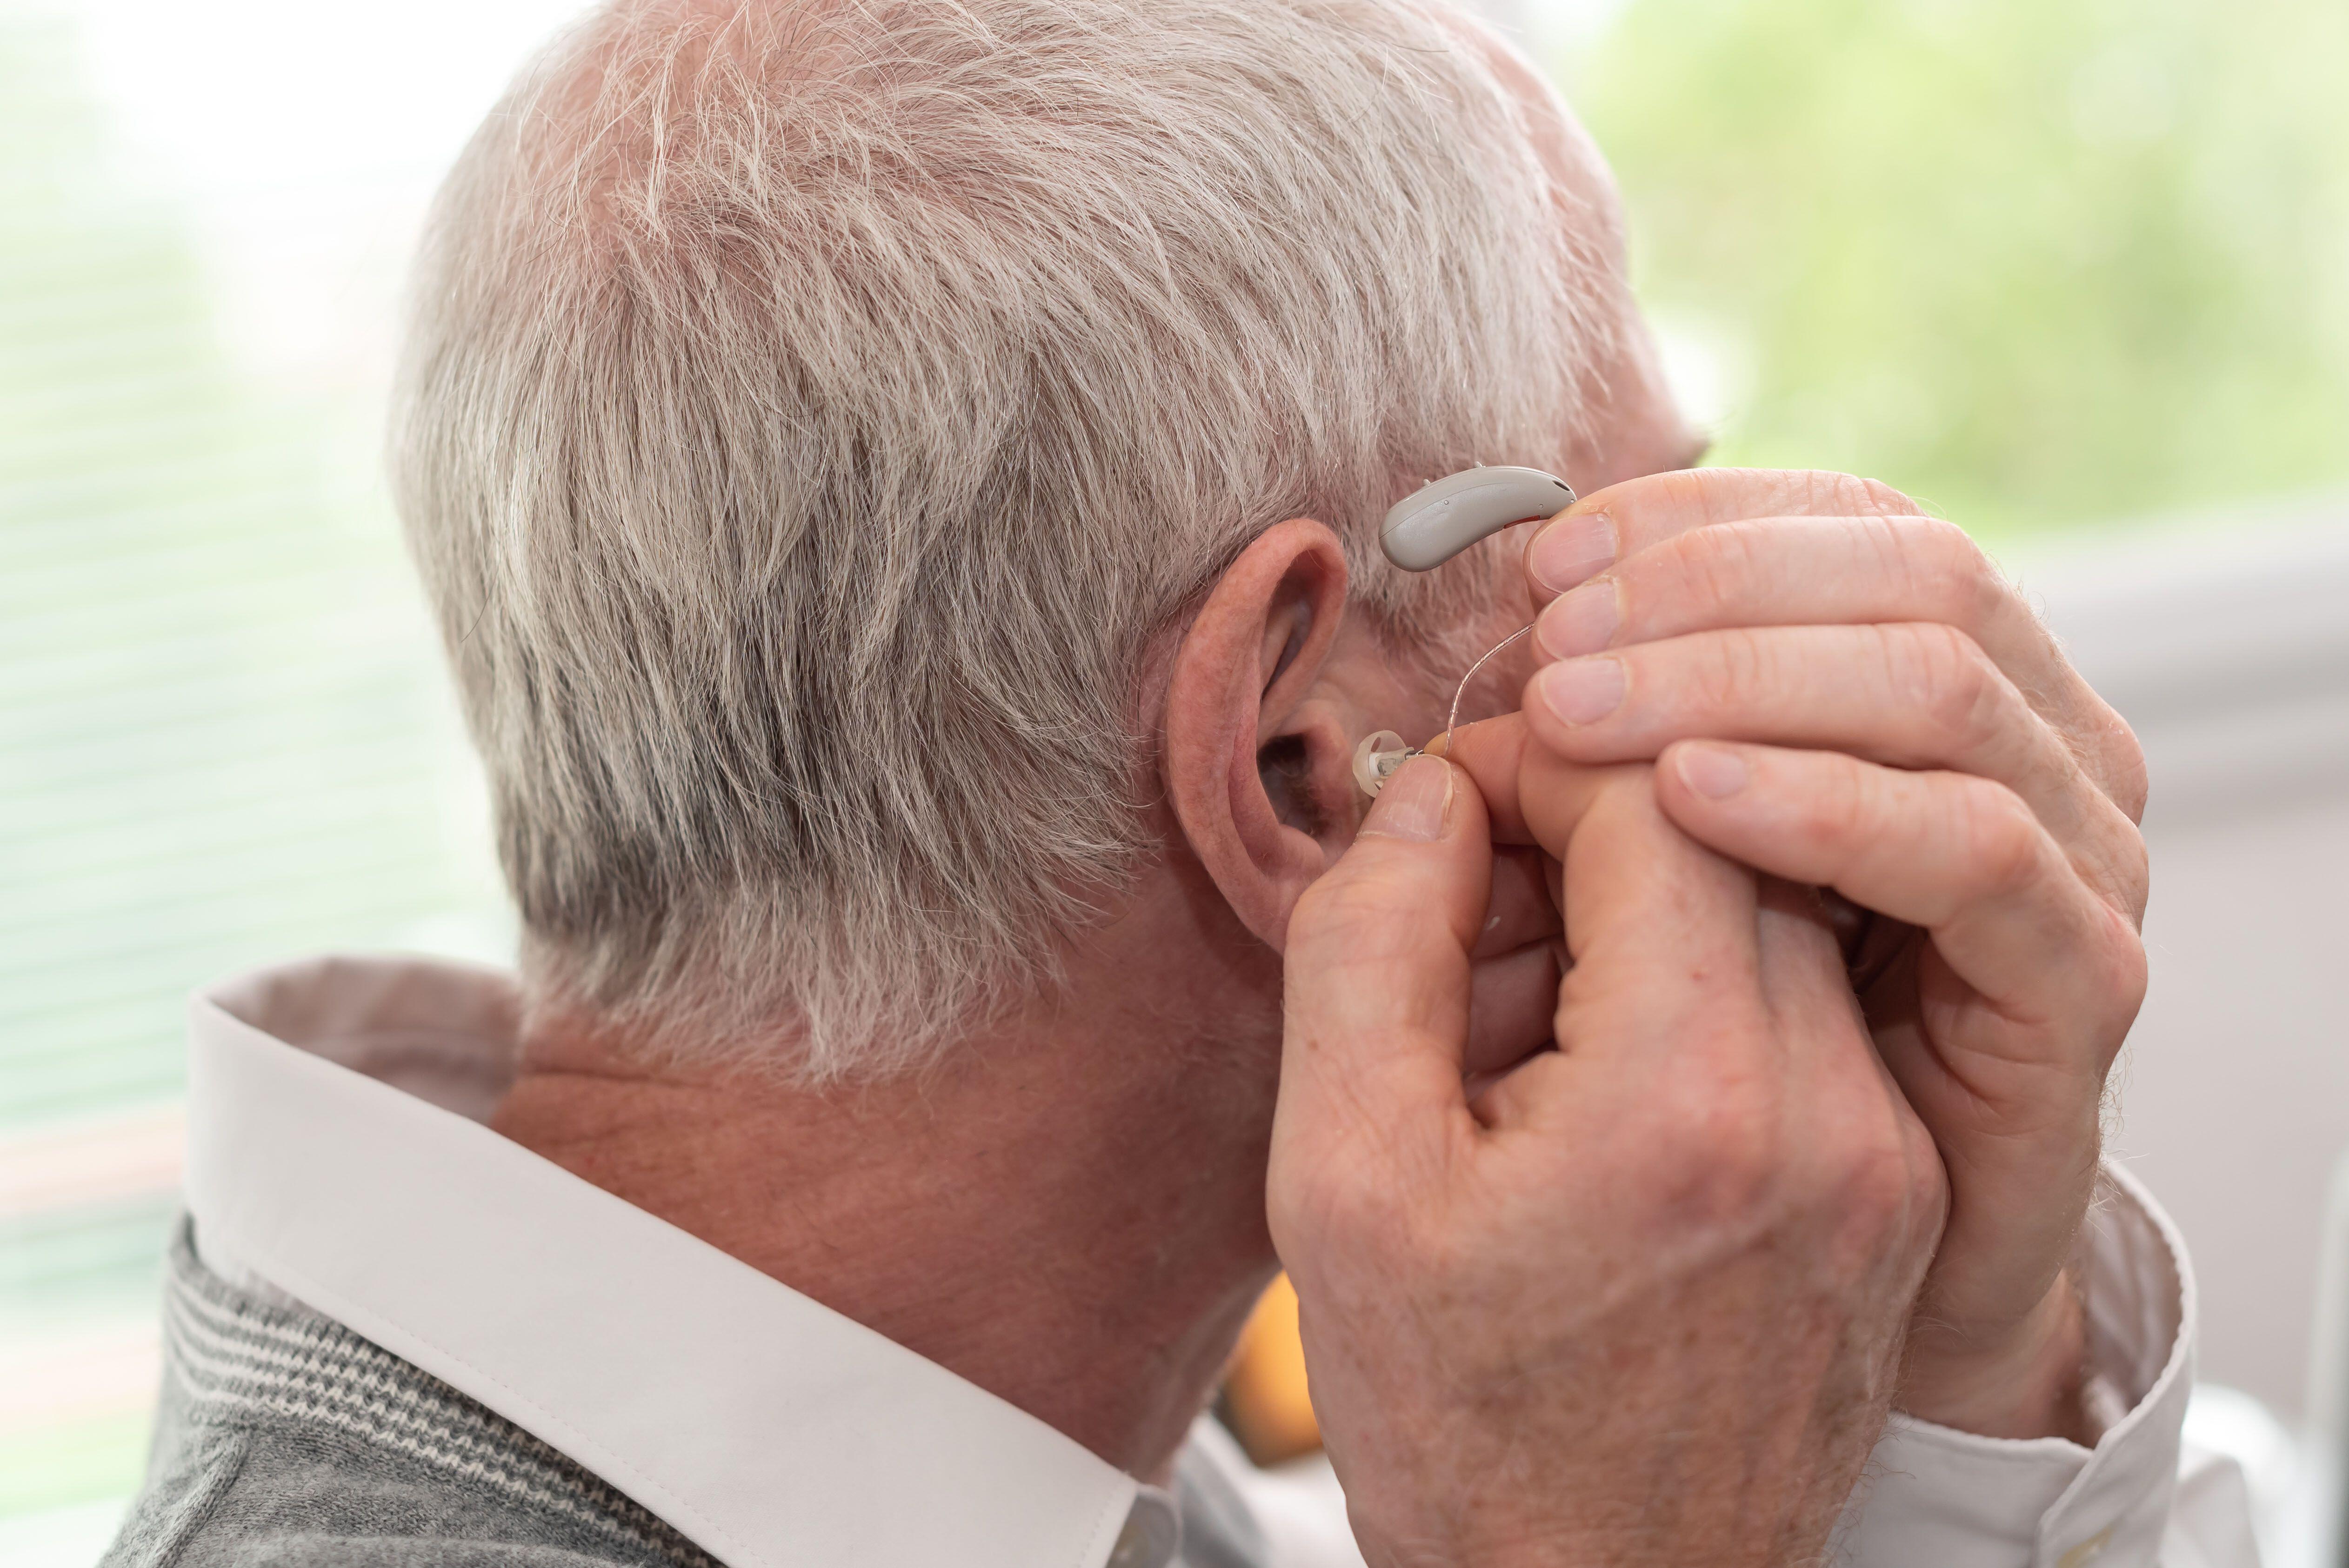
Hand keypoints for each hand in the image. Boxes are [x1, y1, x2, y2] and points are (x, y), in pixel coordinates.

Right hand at [1271, 749, 1944, 1567]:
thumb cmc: (1457, 1417)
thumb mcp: (1337, 1176)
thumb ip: (1371, 947)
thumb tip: (1436, 794)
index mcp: (1691, 1100)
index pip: (1662, 793)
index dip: (1539, 758)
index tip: (1454, 803)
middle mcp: (1831, 1116)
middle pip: (1736, 837)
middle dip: (1590, 827)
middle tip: (1470, 902)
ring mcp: (1881, 1159)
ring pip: (1779, 913)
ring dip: (1645, 910)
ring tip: (1520, 1010)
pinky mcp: (1893, 1192)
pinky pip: (1807, 1014)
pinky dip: (1698, 992)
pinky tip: (1594, 1082)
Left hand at [1510, 468, 2148, 1437]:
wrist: (1825, 1256)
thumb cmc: (1727, 1034)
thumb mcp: (1669, 843)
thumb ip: (1640, 719)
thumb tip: (1526, 602)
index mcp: (1944, 677)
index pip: (1855, 522)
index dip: (1697, 523)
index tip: (1547, 568)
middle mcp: (2035, 740)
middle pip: (1913, 575)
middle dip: (1709, 590)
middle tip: (1547, 649)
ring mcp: (2074, 851)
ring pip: (1940, 688)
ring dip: (1740, 674)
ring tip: (1577, 712)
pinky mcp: (2077, 975)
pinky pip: (1971, 847)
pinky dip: (1823, 802)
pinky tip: (1688, 801)